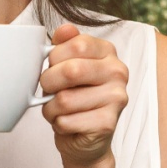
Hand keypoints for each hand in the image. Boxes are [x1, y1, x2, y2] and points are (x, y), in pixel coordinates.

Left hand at [39, 25, 128, 165]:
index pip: (77, 44)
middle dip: (48, 82)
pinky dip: (57, 123)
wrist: (84, 138)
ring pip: (65, 99)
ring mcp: (117, 98)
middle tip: (48, 89)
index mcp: (108, 52)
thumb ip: (65, 45)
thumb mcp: (66, 65)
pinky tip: (67, 123)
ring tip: (58, 109)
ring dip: (50, 108)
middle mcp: (118, 72)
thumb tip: (64, 29)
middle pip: (71, 70)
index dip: (54, 57)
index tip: (51, 66)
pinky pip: (66, 121)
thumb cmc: (73, 96)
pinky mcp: (108, 123)